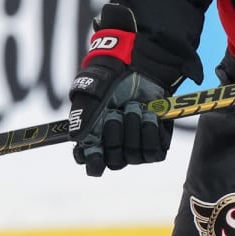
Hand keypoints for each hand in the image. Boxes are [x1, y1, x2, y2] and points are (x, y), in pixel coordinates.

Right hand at [69, 4, 169, 176]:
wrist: (136, 69)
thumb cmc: (108, 83)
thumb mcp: (89, 98)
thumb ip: (80, 119)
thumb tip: (78, 140)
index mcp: (95, 143)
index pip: (94, 166)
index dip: (96, 161)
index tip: (96, 148)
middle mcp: (115, 149)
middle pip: (116, 161)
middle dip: (115, 134)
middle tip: (115, 112)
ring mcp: (135, 147)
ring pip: (134, 156)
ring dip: (133, 128)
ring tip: (132, 107)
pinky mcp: (156, 143)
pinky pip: (154, 152)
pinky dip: (150, 131)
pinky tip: (147, 114)